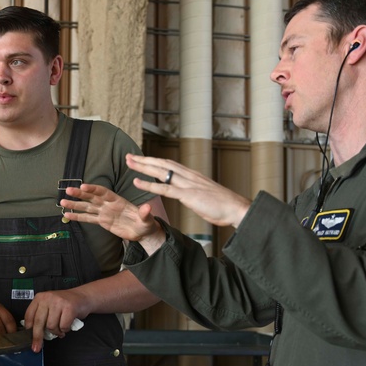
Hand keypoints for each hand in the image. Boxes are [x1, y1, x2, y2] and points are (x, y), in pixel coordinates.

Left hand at [24, 288, 87, 351]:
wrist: (82, 297)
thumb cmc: (64, 304)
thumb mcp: (49, 305)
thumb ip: (41, 315)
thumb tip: (33, 333)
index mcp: (40, 297)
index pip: (29, 314)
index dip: (28, 328)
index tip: (28, 337)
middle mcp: (47, 298)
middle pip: (38, 322)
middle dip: (37, 337)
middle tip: (36, 348)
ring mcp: (58, 302)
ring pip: (51, 326)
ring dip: (56, 332)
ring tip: (60, 329)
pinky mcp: (69, 308)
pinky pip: (63, 326)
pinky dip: (65, 330)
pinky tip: (66, 326)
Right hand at [60, 184, 161, 243]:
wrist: (142, 232)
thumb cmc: (145, 222)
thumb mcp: (147, 219)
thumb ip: (144, 213)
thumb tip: (147, 207)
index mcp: (118, 200)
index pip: (103, 192)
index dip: (93, 189)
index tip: (83, 186)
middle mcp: (108, 204)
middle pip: (92, 197)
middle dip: (80, 193)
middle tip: (68, 190)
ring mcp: (104, 212)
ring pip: (87, 207)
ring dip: (75, 204)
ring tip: (62, 202)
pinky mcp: (102, 221)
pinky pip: (88, 218)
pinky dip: (78, 217)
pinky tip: (67, 215)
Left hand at [125, 153, 251, 227]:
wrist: (237, 209)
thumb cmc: (223, 205)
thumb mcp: (205, 195)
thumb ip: (194, 192)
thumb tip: (188, 193)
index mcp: (192, 176)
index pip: (169, 164)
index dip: (154, 161)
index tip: (142, 159)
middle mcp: (189, 176)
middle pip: (162, 164)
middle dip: (144, 160)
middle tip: (129, 156)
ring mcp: (188, 184)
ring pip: (161, 171)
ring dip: (143, 167)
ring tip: (129, 163)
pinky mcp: (188, 195)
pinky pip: (164, 188)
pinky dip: (149, 184)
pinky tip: (137, 182)